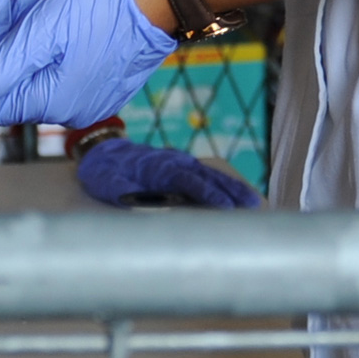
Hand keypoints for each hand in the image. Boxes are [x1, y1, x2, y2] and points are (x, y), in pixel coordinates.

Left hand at [0, 0, 176, 129]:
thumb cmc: (103, 4)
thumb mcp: (38, 32)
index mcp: (50, 103)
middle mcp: (66, 105)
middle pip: (2, 74)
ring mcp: (83, 89)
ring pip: (25, 59)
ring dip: (15, 22)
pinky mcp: (95, 69)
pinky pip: (49, 55)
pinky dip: (37, 28)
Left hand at [74, 137, 262, 209]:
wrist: (103, 151)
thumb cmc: (105, 170)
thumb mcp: (107, 181)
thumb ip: (122, 191)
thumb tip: (143, 204)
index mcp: (160, 167)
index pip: (190, 181)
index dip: (209, 194)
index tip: (227, 207)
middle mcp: (176, 162)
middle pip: (209, 176)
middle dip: (232, 190)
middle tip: (254, 206)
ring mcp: (181, 163)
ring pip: (213, 174)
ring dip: (233, 187)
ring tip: (255, 202)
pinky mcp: (182, 167)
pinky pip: (208, 174)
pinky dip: (225, 183)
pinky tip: (238, 196)